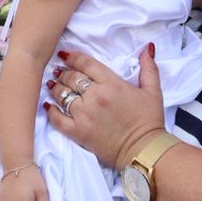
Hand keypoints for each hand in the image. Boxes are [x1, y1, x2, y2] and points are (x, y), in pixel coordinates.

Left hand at [46, 46, 165, 170]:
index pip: (86, 64)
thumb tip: (148, 49)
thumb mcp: (153, 91)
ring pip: (62, 95)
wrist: (142, 151)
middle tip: (58, 70)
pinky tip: (48, 105)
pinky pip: (58, 119)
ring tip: (51, 84)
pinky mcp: (78, 132)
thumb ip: (149, 68)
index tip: (65, 54)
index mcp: (111, 83)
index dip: (73, 57)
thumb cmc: (148, 121)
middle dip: (63, 72)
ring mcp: (84, 114)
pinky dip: (51, 111)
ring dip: (55, 88)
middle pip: (72, 78)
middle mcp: (95, 96)